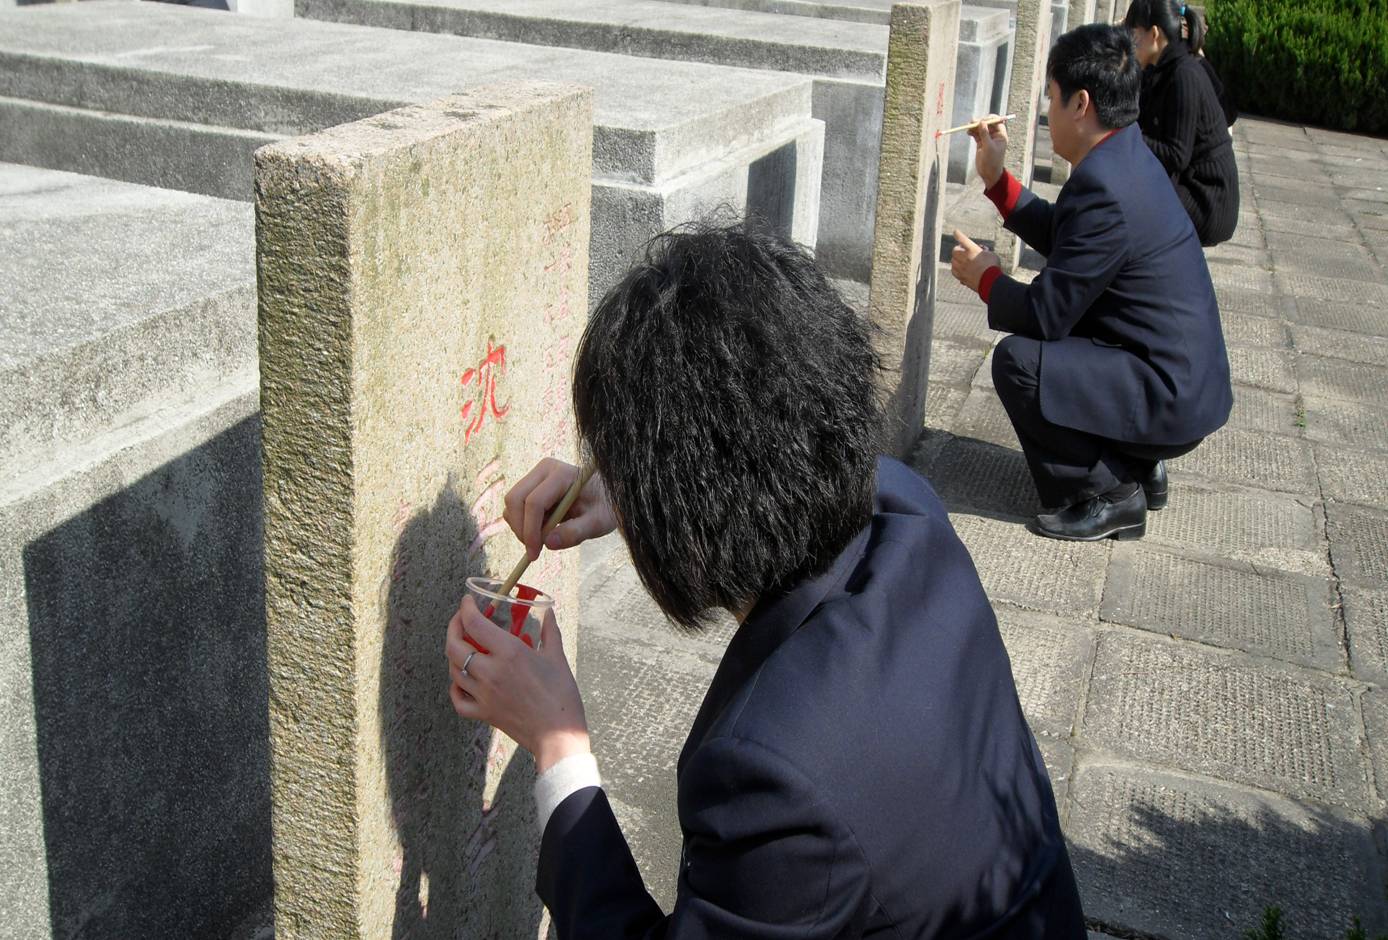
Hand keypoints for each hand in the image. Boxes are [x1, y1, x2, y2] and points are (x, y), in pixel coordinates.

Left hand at [446, 595, 589, 773]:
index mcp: (510, 653)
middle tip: (460, 620)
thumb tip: (548, 612)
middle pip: (455, 645)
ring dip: (454, 654)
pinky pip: (458, 699)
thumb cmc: (561, 696)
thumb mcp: (557, 657)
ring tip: (464, 646)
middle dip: (453, 627)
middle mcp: (490, 672)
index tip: (467, 602)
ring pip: (453, 669)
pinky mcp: (483, 713)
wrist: (559, 735)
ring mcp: (484, 694)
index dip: (466, 608)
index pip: (475, 623)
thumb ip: (550, 631)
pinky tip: (462, 681)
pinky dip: (456, 687)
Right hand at [503, 458, 616, 560]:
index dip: (531, 530)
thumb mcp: (597, 523)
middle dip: (520, 529)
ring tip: (543, 539)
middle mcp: (544, 469)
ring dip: (520, 527)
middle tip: (534, 552)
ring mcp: (535, 475)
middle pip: (515, 499)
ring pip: (511, 503)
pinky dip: (522, 523)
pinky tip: (542, 530)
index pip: (535, 502)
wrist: (605, 496)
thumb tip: (548, 543)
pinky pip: (515, 507)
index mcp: (562, 474)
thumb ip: (575, 532)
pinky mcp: (530, 485)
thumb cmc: (604, 507)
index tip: (534, 554)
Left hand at [950, 229, 1000, 291]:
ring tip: (963, 260)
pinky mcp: (960, 277)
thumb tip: (981, 251)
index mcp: (973, 250)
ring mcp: (961, 268)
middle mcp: (965, 258)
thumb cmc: (993, 267)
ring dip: (956, 259)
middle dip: (958, 249)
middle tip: (963, 250)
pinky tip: (960, 269)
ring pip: (953, 261)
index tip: (955, 232)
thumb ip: (984, 251)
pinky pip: (953, 271)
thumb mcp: (991, 255)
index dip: (958, 235)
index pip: (963, 240)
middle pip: (955, 250)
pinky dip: (956, 269)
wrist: (990, 282)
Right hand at [969, 115, 1008, 186]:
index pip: (997, 122)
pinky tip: (968, 132)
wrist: (989, 173)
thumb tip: (982, 122)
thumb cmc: (992, 161)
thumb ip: (985, 134)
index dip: (989, 119)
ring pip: (981, 129)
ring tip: (968, 127)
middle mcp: (995, 136)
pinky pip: (976, 134)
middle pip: (988, 124)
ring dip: (974, 127)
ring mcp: (987, 139)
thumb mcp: (989, 146)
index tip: (982, 120)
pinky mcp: (981, 143)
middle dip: (980, 122)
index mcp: (1001, 135)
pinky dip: (972, 132)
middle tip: (972, 122)